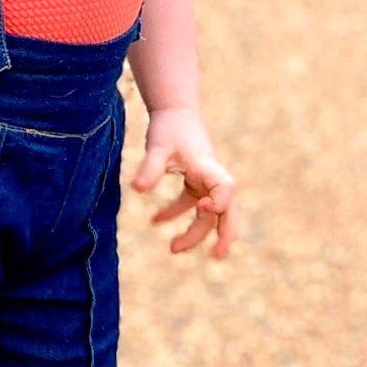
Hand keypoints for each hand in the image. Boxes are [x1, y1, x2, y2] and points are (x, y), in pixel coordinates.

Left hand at [131, 106, 240, 258]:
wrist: (174, 110)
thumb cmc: (169, 126)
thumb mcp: (158, 146)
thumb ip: (150, 167)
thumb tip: (136, 189)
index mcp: (209, 168)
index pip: (226, 190)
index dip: (219, 203)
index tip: (200, 207)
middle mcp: (213, 178)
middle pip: (229, 211)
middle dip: (225, 234)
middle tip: (216, 256)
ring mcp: (206, 182)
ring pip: (209, 215)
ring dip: (195, 233)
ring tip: (173, 249)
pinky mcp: (195, 183)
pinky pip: (191, 206)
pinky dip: (175, 214)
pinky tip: (154, 221)